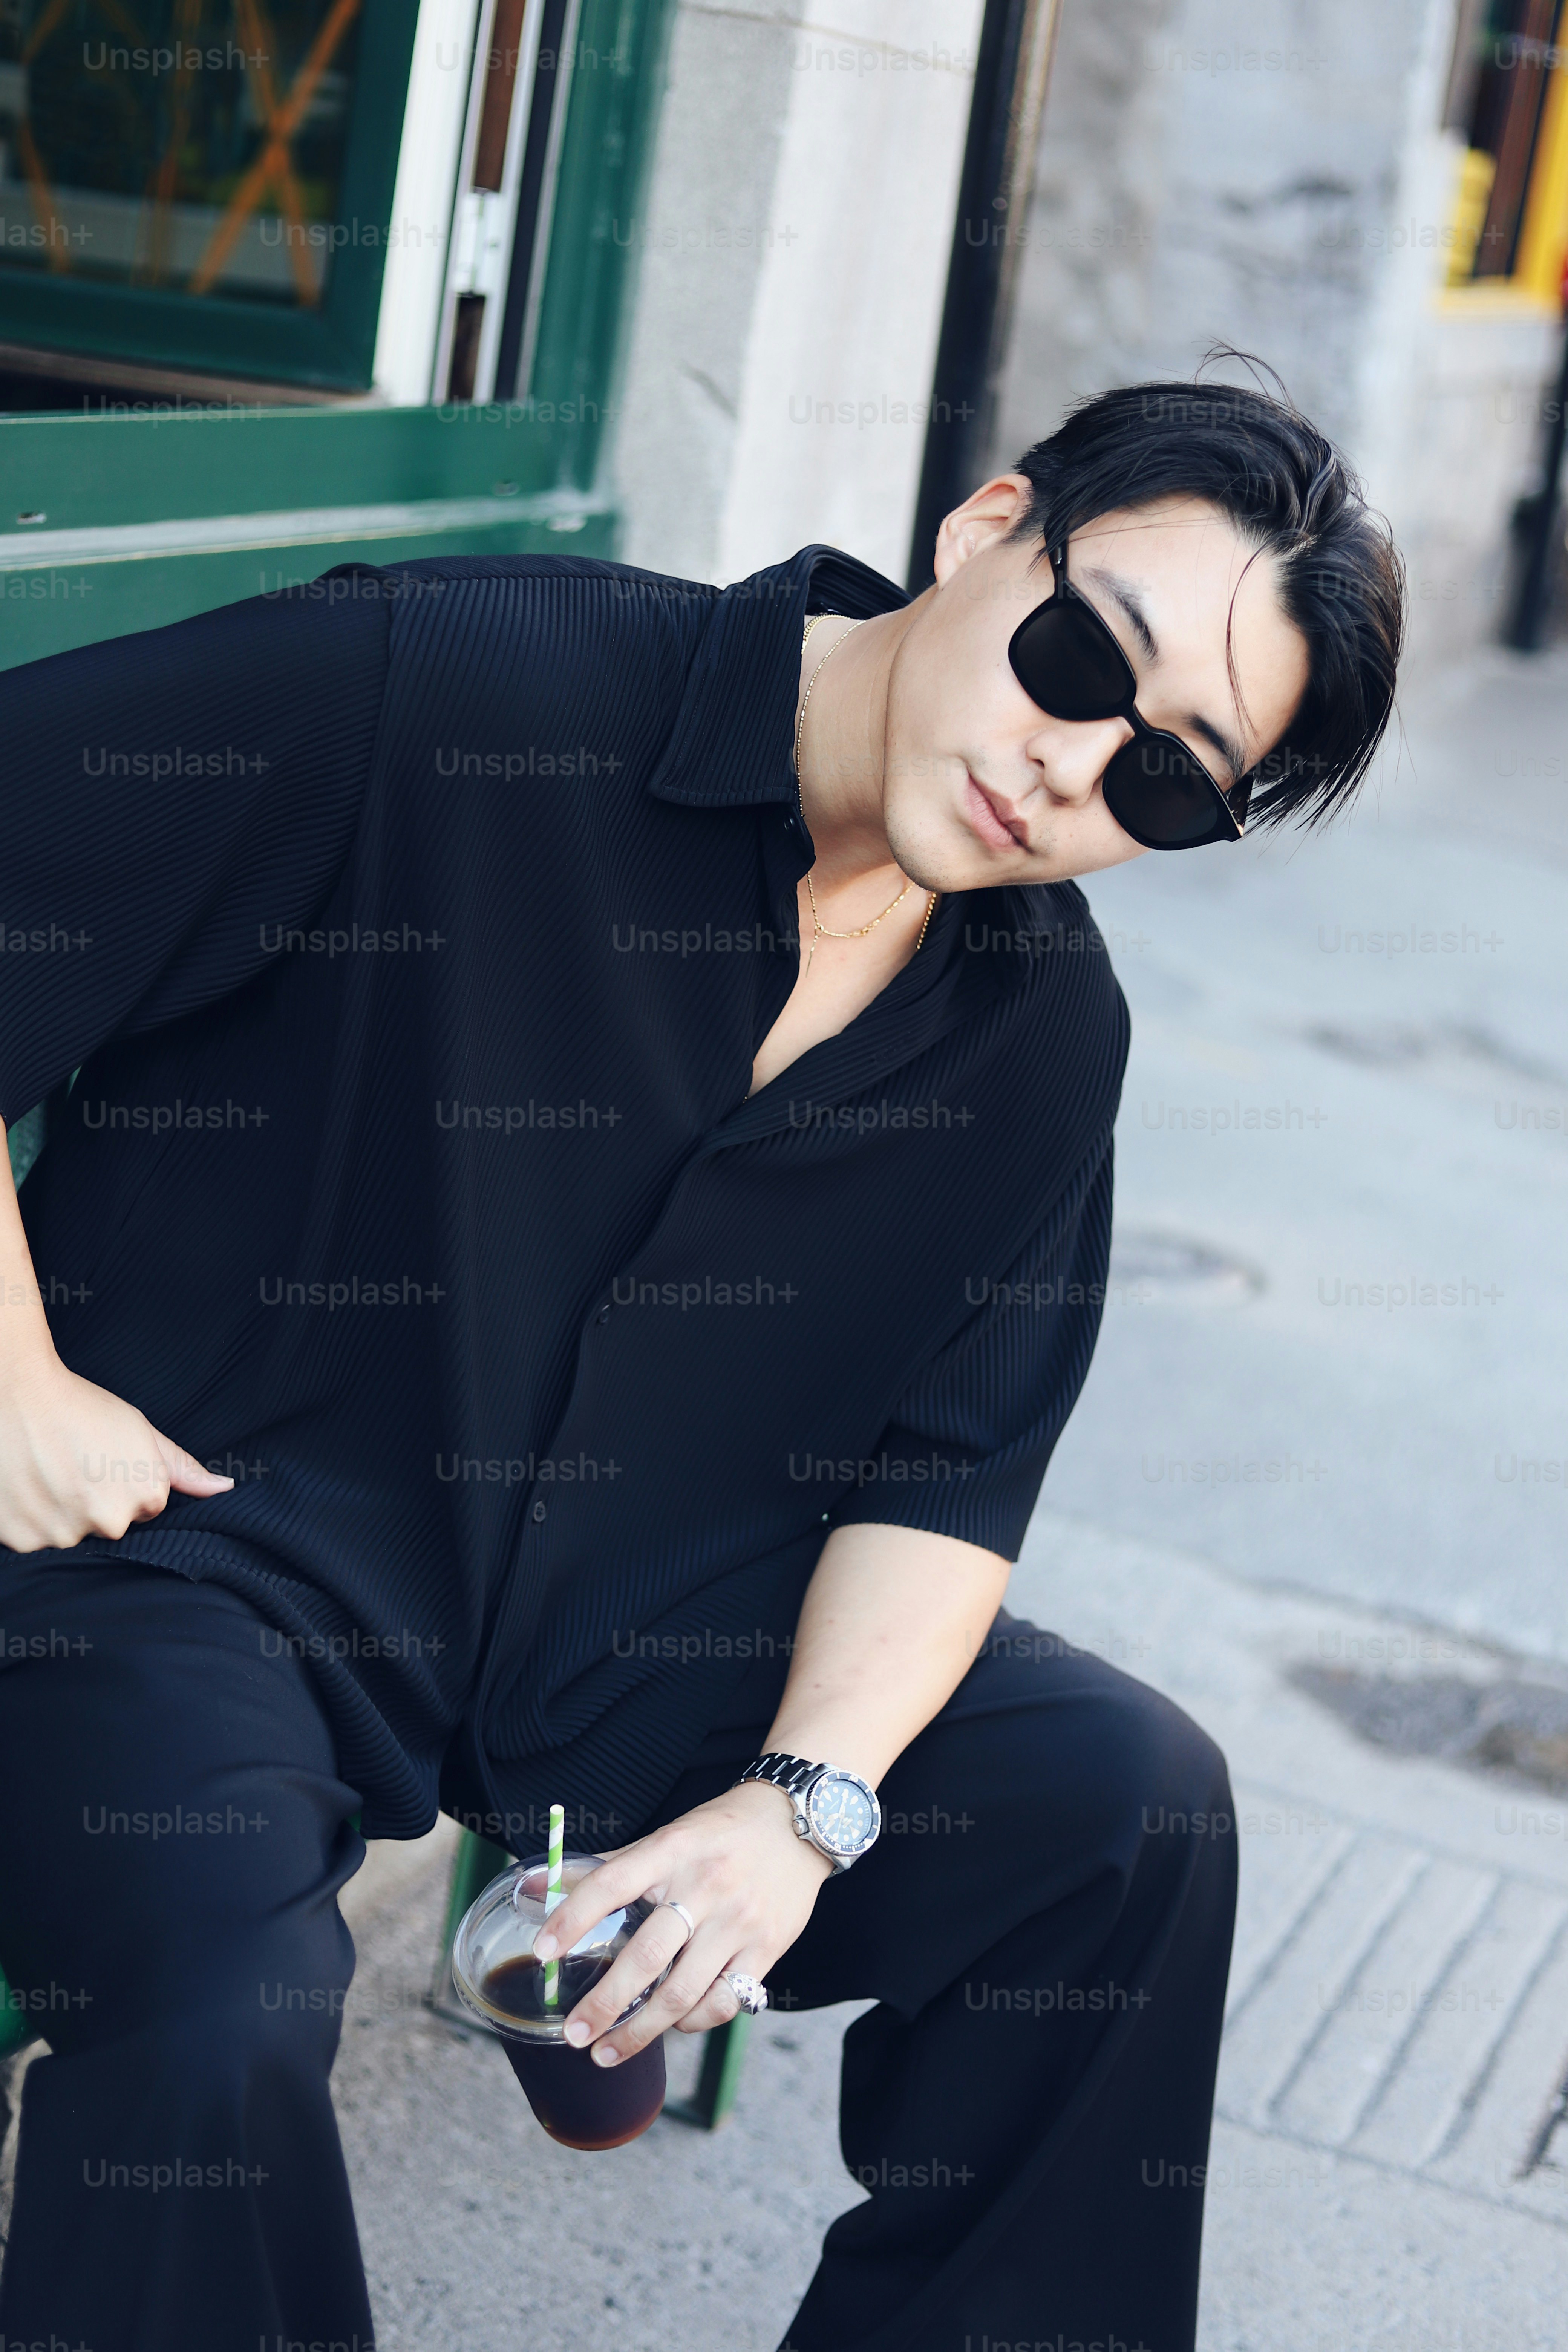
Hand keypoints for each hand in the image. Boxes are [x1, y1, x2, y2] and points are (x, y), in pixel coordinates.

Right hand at [0, 1352, 233, 1551]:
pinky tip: (25, 1484)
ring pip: (69, 1533)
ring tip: (45, 1470)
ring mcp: (66, 1533)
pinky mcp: (25, 1541)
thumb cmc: (82, 1407)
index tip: (101, 1458)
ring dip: (59, 1511)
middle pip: (107, 1523)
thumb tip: (225, 1489)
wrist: (17, 1394)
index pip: (143, 1507)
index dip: (121, 1481)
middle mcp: (110, 1522)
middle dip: (92, 1500)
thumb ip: (182, 1468)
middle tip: (70, 1463)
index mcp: (145, 1496)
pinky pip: (34, 1539)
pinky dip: (28, 1518)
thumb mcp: (139, 1431)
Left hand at [532, 1779, 834, 2064]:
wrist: (798, 1822)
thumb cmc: (718, 1834)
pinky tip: (671, 2027)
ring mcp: (739, 1921)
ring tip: (606, 2053)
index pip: (612, 1884)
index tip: (542, 1952)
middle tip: (573, 2034)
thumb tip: (536, 1885)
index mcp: (672, 1850)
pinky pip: (724, 2001)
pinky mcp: (767, 1948)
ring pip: (683, 1991)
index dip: (573, 1918)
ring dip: (640, 2031)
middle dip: (604, 2003)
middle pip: (646, 1956)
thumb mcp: (665, 1838)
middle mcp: (705, 1886)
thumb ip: (606, 1867)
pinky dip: (692, 2022)